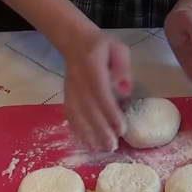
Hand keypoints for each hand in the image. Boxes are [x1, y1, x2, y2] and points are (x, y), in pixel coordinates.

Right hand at [62, 29, 131, 150]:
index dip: (110, 113)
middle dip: (100, 130)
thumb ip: (123, 67)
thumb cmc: (101, 46)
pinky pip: (70, 115)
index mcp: (92, 66)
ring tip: (100, 149)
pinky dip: (77, 130)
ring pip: (78, 115)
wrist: (74, 41)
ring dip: (88, 134)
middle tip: (112, 146)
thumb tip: (125, 90)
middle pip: (88, 108)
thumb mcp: (118, 48)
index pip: (101, 93)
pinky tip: (85, 143)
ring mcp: (70, 90)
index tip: (121, 129)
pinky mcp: (66, 96)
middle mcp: (78, 81)